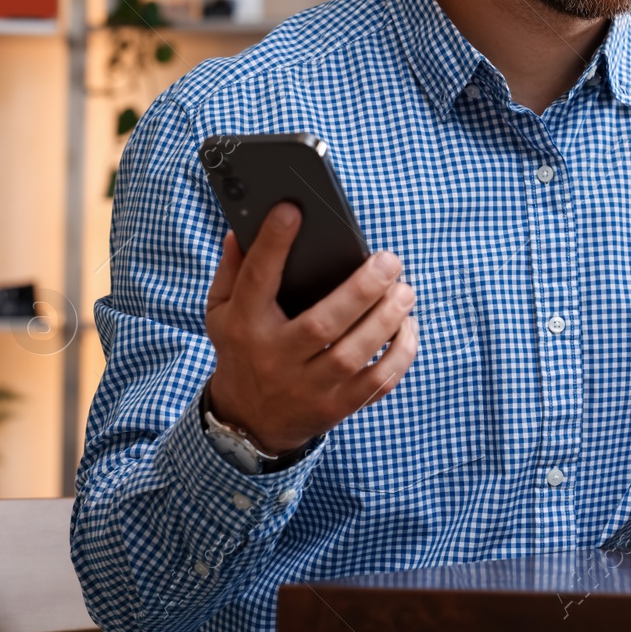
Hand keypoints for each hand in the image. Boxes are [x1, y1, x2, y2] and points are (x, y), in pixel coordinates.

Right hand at [204, 201, 418, 454]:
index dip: (274, 244)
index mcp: (246, 326)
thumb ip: (233, 271)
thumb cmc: (243, 349)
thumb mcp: (222, 312)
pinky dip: (400, 354)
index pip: (257, 280)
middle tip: (389, 260)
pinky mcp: (336, 407)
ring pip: (353, 355)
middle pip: (322, 325)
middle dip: (361, 290)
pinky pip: (377, 383)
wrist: (249, 422)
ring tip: (405, 290)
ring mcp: (309, 387)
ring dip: (387, 320)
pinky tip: (407, 326)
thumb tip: (243, 231)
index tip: (293, 210)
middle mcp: (277, 358)